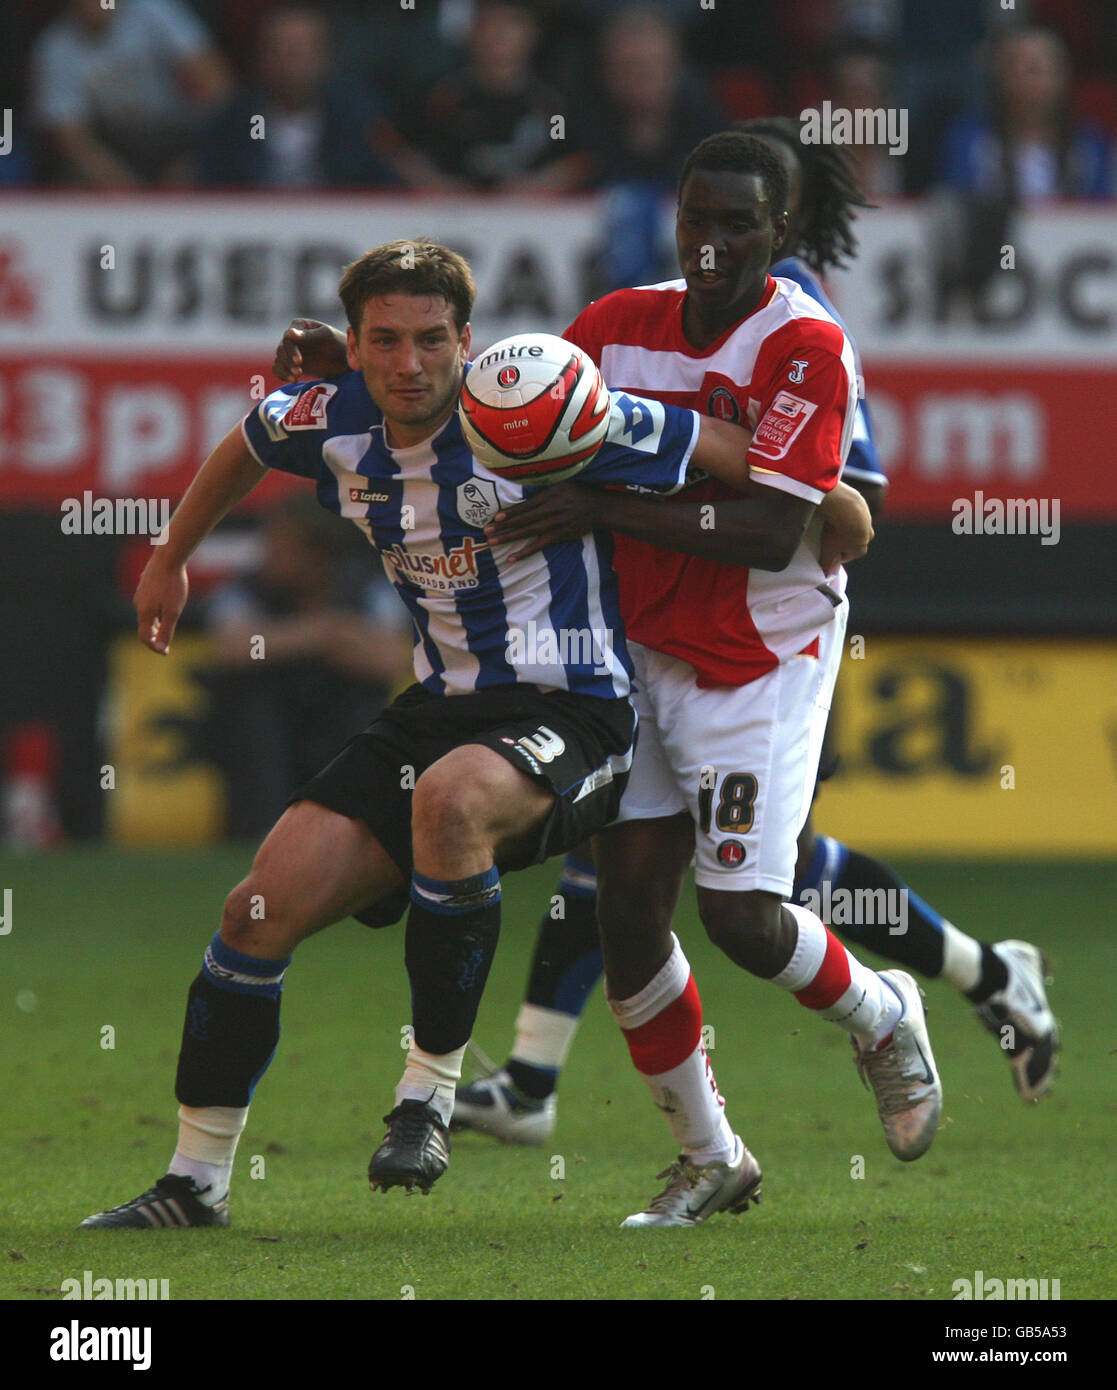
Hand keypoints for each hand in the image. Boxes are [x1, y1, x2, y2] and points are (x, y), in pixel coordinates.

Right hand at [134, 554, 187, 654]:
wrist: (168, 558)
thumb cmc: (173, 585)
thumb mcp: (173, 612)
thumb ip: (166, 631)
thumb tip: (160, 650)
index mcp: (144, 613)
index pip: (144, 637)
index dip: (154, 647)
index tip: (166, 652)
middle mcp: (138, 604)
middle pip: (145, 626)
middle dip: (155, 635)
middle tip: (167, 642)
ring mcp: (140, 593)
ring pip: (146, 613)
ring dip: (155, 622)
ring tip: (167, 623)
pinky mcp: (144, 584)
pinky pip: (148, 602)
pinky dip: (156, 610)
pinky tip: (165, 605)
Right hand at [272, 319, 346, 382]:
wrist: (345, 359)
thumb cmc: (338, 342)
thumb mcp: (326, 336)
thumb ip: (309, 335)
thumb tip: (290, 332)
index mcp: (299, 326)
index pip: (288, 338)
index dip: (291, 350)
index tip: (299, 361)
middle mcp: (292, 337)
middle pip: (281, 350)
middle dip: (288, 362)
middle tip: (299, 373)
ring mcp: (291, 351)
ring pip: (279, 360)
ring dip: (285, 369)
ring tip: (296, 378)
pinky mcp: (291, 364)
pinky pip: (279, 369)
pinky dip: (282, 374)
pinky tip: (292, 380)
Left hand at [483, 482, 607, 560]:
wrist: (598, 507)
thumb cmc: (579, 492)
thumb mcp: (562, 483)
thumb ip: (544, 489)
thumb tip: (525, 491)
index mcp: (549, 495)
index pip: (525, 506)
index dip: (510, 513)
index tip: (495, 518)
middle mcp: (550, 509)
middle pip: (523, 520)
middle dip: (503, 526)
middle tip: (486, 532)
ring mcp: (554, 524)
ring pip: (527, 532)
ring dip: (509, 538)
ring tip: (492, 542)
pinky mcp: (559, 535)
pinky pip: (539, 545)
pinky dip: (525, 552)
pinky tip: (512, 557)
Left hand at [817, 481, 872, 573]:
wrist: (846, 507)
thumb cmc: (837, 532)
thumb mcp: (827, 550)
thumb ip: (826, 564)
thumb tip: (825, 575)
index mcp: (861, 550)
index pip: (846, 556)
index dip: (835, 554)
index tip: (826, 550)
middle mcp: (868, 536)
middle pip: (852, 542)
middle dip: (841, 540)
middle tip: (828, 536)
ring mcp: (868, 521)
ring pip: (854, 527)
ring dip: (845, 526)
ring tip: (832, 524)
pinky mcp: (864, 508)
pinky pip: (854, 513)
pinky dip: (847, 514)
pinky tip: (837, 513)